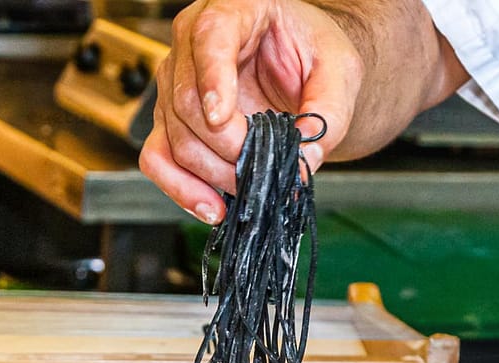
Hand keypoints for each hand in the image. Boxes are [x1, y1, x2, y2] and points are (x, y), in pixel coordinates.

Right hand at [139, 0, 467, 223]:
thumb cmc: (314, 56)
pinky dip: (182, 190)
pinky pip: (158, 160)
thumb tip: (304, 158)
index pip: (209, 38)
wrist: (302, 69)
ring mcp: (175, 84)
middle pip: (188, 103)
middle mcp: (192, 43)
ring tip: (250, 192)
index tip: (221, 118)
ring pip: (175, 139)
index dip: (212, 80)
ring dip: (212, 176)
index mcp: (234, 10)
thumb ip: (328, 112)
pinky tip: (213, 207)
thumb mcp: (339, 72)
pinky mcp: (170, 122)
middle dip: (227, 149)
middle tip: (263, 171)